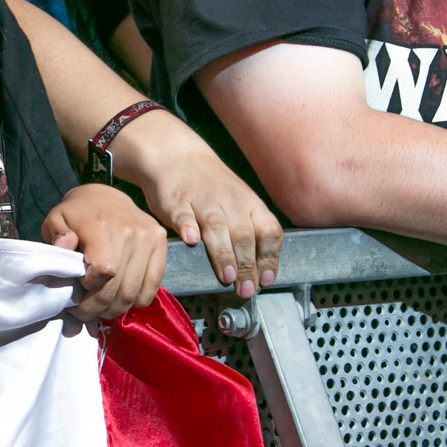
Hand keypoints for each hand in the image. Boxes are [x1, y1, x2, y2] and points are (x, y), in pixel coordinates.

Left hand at [43, 184, 167, 320]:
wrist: (105, 196)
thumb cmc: (76, 214)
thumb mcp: (56, 219)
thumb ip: (56, 235)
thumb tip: (64, 246)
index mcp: (101, 227)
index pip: (104, 270)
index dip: (90, 287)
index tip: (78, 287)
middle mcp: (130, 232)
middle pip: (119, 288)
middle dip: (98, 309)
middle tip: (84, 313)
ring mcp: (149, 238)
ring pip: (135, 292)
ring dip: (116, 309)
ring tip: (101, 309)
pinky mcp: (161, 243)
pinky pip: (153, 285)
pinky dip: (137, 300)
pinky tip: (121, 300)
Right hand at [111, 110, 282, 298]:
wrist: (177, 157)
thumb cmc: (212, 188)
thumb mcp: (240, 203)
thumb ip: (251, 233)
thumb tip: (263, 272)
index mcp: (250, 204)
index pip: (268, 231)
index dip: (269, 257)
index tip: (266, 280)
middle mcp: (229, 202)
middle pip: (244, 235)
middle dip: (247, 265)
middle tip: (245, 289)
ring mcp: (202, 200)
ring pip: (217, 227)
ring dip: (223, 253)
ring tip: (226, 276)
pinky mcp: (176, 201)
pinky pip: (184, 215)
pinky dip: (188, 227)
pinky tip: (191, 240)